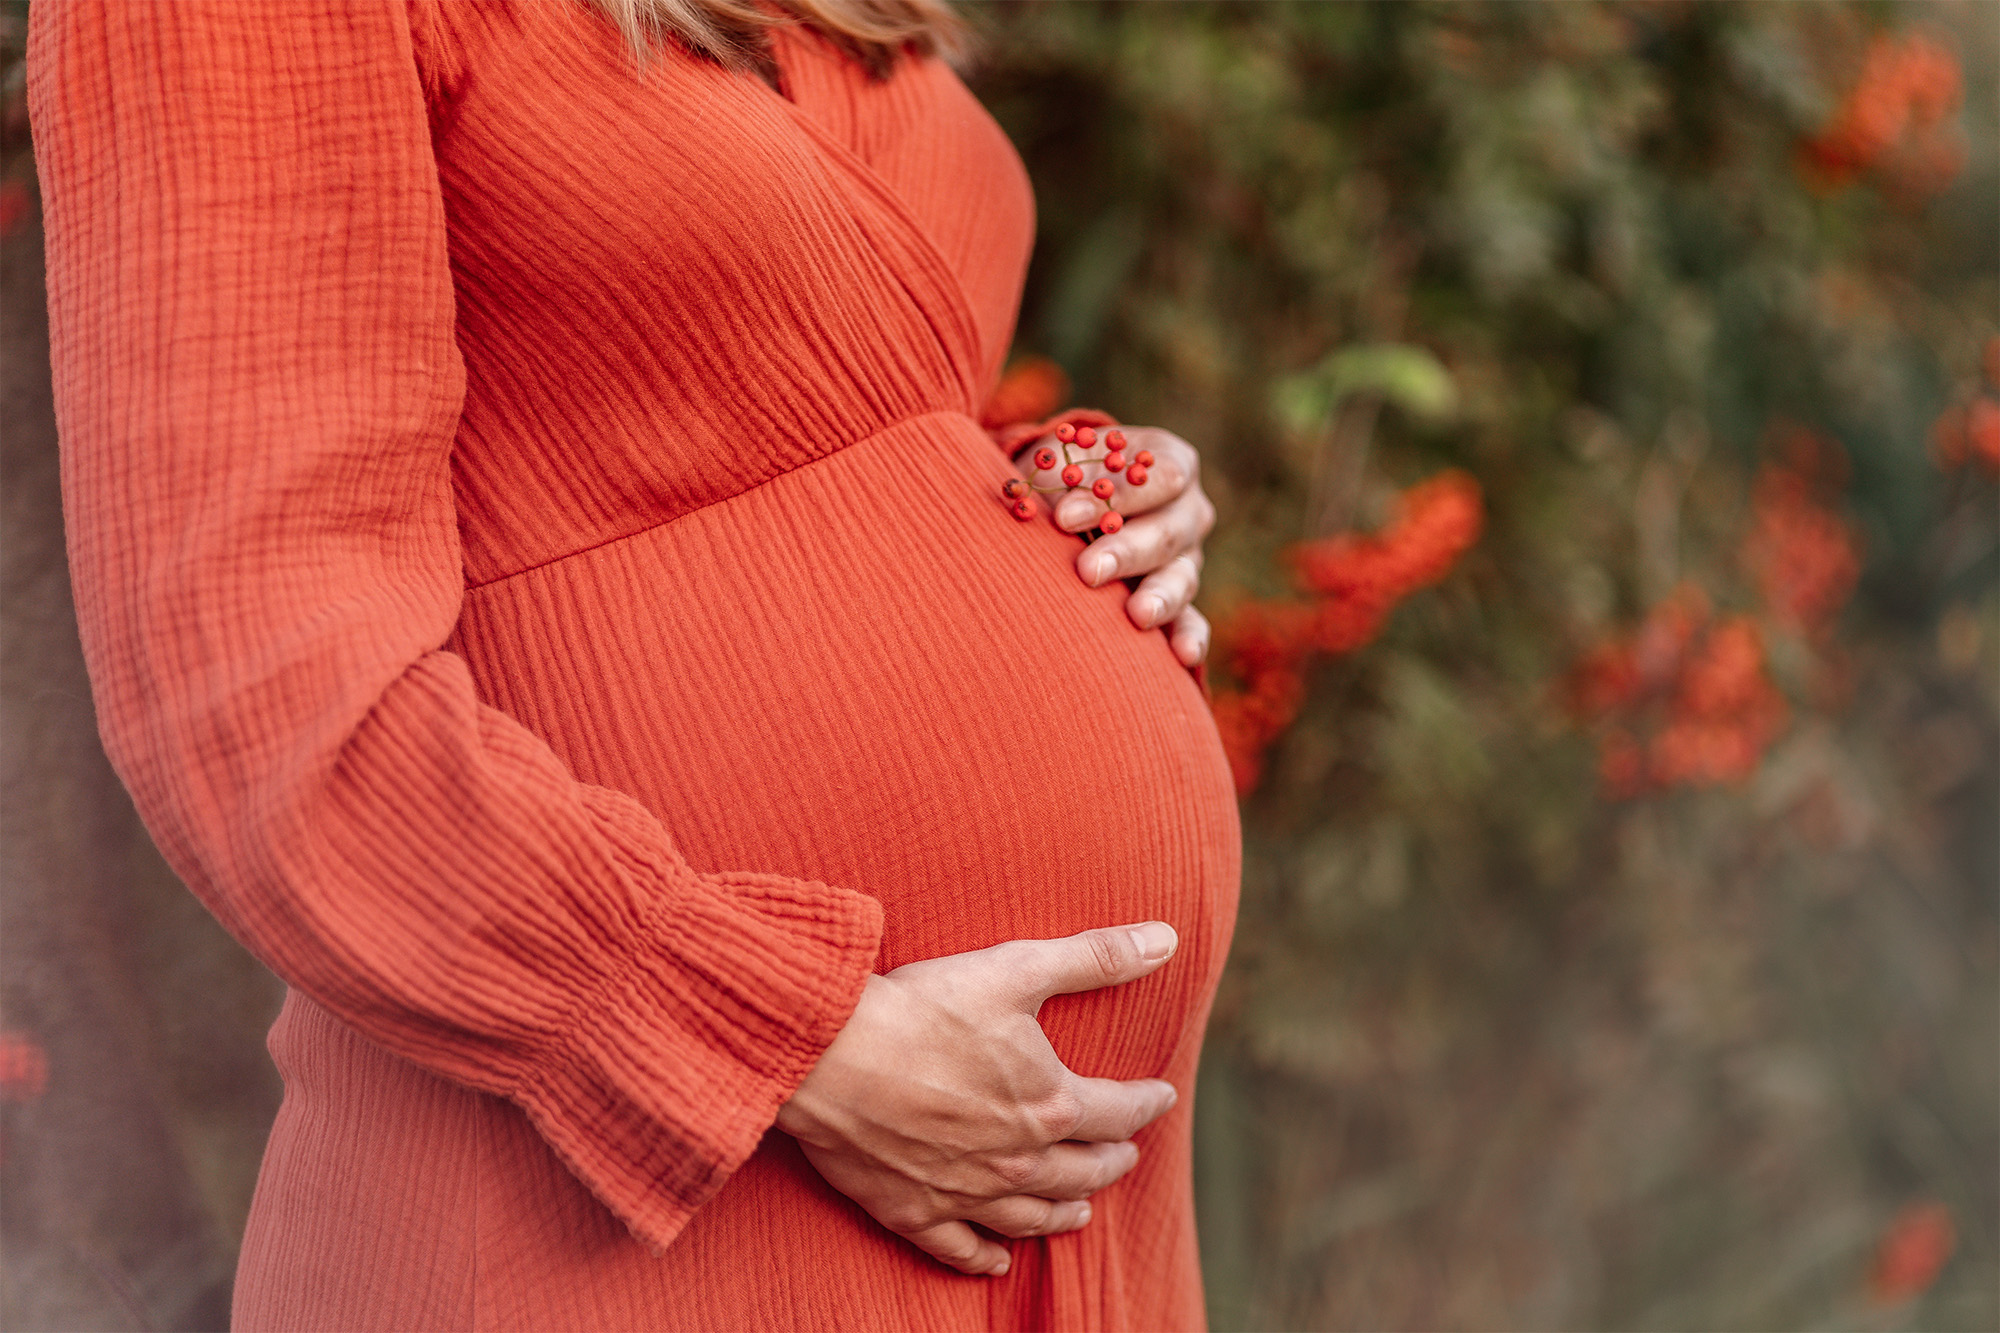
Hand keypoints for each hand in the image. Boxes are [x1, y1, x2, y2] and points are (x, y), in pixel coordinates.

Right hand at [774, 922, 1181, 1276]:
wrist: (831, 1055)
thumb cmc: (923, 1009)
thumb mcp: (1017, 968)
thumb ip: (1095, 957)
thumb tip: (1166, 939)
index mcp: (1051, 1105)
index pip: (1119, 1112)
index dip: (1145, 1103)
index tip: (1160, 1097)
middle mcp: (1017, 1161)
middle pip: (1082, 1171)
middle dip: (1111, 1161)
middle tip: (1125, 1154)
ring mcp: (965, 1192)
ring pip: (1031, 1217)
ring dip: (1063, 1213)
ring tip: (1081, 1210)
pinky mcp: (913, 1211)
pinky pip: (960, 1248)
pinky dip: (986, 1257)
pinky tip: (1000, 1260)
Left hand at [1020, 427, 1215, 667]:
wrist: (1066, 503)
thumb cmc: (1063, 473)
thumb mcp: (1060, 458)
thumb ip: (1061, 476)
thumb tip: (1058, 509)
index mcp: (1171, 462)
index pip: (1161, 477)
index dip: (1119, 496)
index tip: (1065, 517)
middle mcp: (1189, 510)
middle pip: (1167, 532)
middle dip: (1126, 551)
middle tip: (1087, 570)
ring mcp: (1188, 559)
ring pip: (1181, 579)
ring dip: (1159, 598)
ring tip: (1137, 615)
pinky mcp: (1178, 601)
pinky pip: (1191, 621)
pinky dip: (1189, 638)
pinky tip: (1182, 656)